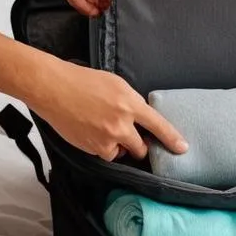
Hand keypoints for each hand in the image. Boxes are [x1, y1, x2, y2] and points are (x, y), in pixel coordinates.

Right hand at [28, 54, 187, 161]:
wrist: (53, 88)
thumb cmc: (83, 81)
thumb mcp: (116, 84)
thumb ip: (132, 102)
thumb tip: (142, 116)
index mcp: (130, 104)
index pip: (158, 125)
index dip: (172, 139)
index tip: (182, 149)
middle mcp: (120, 124)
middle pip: (142, 148)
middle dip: (140, 145)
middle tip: (132, 136)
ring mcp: (105, 138)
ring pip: (122, 152)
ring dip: (119, 146)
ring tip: (104, 128)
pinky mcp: (90, 148)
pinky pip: (105, 154)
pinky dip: (103, 147)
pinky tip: (92, 131)